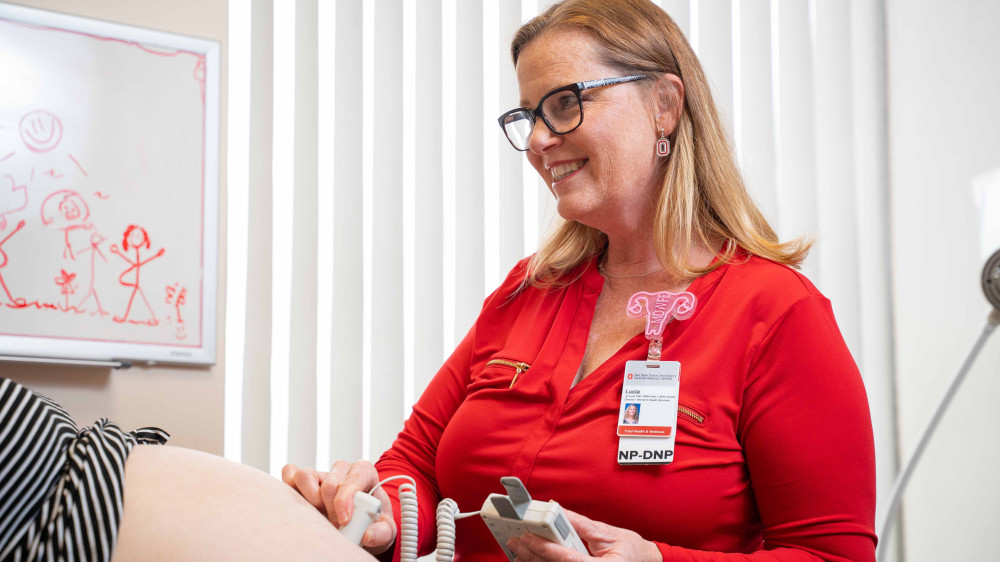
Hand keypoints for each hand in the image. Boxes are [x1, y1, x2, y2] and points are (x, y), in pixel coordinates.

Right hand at [281, 460, 395, 554]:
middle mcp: (342, 469)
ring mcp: (322, 473)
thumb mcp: (385, 530)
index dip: (346, 499)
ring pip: (305, 476)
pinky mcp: (304, 481)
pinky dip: (291, 489)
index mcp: (365, 473)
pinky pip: (289, 474)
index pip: (353, 478)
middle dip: (331, 509)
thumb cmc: (373, 521)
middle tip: (336, 526)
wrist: (362, 523)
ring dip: (309, 499)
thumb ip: (381, 533)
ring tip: (320, 515)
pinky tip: (303, 507)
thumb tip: (367, 535)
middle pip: (329, 483)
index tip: (345, 520)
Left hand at [506, 509, 659, 561]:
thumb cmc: (632, 550)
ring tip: (517, 550)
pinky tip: (530, 559)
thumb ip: (581, 524)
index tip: (530, 539)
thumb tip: (558, 511)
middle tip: (516, 541)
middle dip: (534, 555)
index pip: (571, 559)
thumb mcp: (607, 533)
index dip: (548, 550)